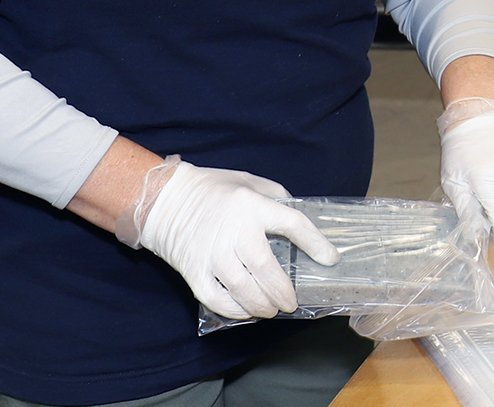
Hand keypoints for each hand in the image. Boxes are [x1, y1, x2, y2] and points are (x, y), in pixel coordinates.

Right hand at [136, 159, 339, 319]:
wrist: (164, 199)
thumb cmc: (211, 189)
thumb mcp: (248, 181)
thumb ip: (274, 196)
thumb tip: (298, 217)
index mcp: (251, 206)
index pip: (292, 225)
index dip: (315, 243)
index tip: (329, 258)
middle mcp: (234, 231)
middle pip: (267, 269)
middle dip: (284, 291)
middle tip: (291, 301)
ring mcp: (212, 253)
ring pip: (244, 290)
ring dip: (262, 306)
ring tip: (272, 309)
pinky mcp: (193, 271)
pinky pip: (217, 299)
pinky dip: (234, 311)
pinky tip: (246, 312)